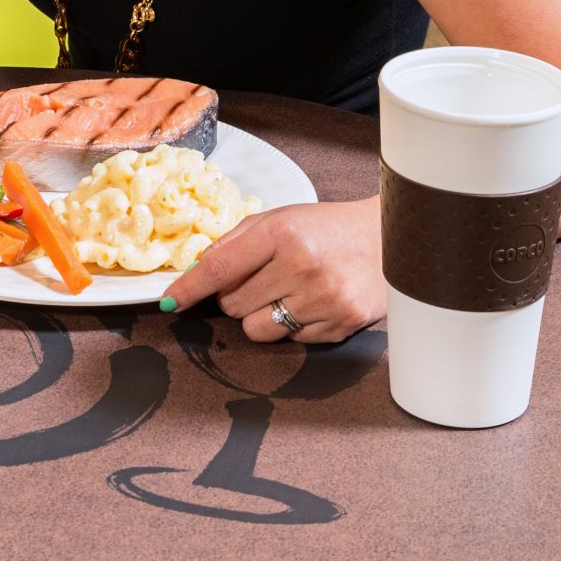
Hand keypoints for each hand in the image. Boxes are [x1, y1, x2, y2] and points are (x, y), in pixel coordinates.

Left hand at [162, 195, 384, 343]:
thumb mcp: (280, 220)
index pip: (219, 268)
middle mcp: (301, 265)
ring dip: (261, 316)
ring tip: (287, 293)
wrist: (390, 239)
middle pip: (232, 305)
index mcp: (281, 232)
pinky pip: (291, 340)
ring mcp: (323, 297)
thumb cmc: (328, 229)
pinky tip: (314, 302)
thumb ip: (235, 243)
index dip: (189, 288)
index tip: (170, 301)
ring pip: (256, 330)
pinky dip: (294, 325)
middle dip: (237, 296)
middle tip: (264, 278)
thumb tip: (193, 275)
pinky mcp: (341, 323)